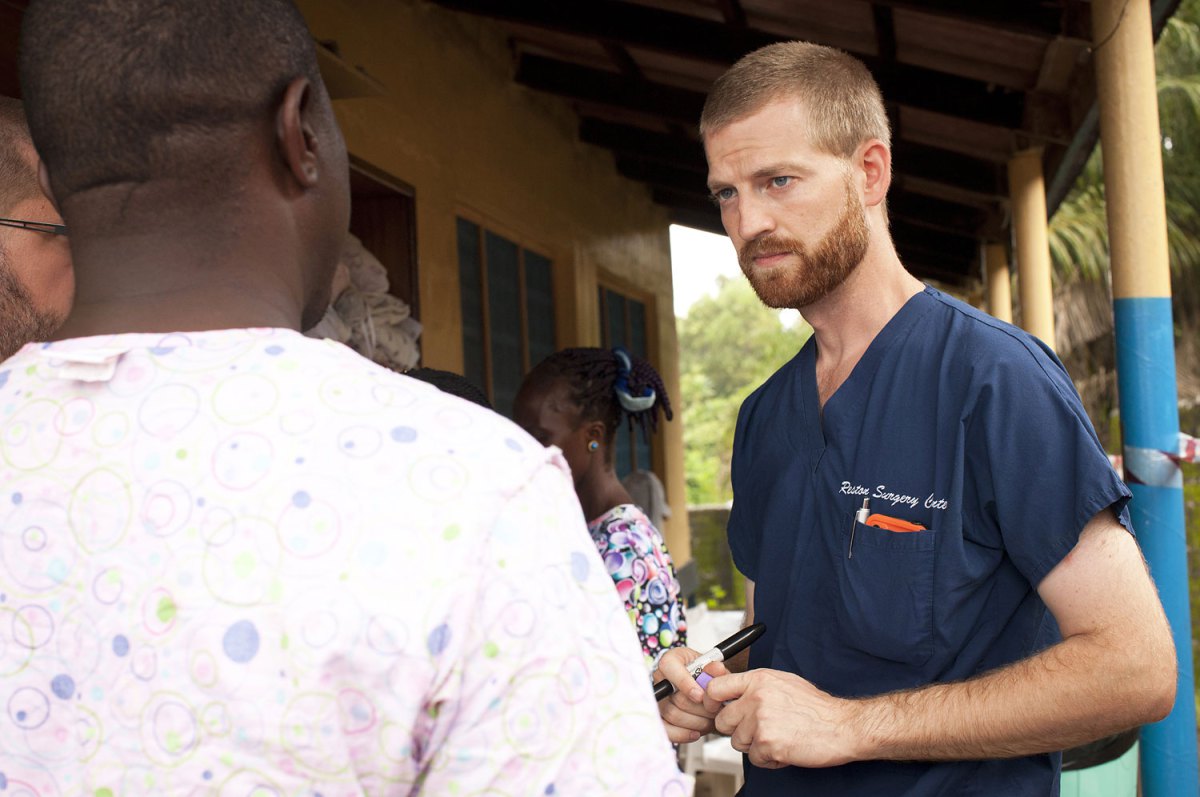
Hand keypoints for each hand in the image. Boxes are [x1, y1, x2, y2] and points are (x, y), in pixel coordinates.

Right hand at [653, 646, 729, 743]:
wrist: (702, 690)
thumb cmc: (705, 676)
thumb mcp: (714, 668)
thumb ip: (716, 670)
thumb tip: (717, 669)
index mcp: (672, 660)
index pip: (669, 667)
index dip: (684, 683)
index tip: (700, 696)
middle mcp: (660, 678)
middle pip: (676, 698)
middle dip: (700, 708)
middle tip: (715, 709)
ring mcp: (658, 699)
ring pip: (673, 715)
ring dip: (697, 721)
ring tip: (710, 718)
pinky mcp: (659, 717)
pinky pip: (666, 730)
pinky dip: (683, 734)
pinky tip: (696, 732)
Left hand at [707, 669, 859, 768]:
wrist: (842, 726)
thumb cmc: (815, 706)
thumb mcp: (781, 682)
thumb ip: (750, 683)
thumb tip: (718, 678)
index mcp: (758, 679)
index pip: (715, 688)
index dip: (711, 702)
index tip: (716, 709)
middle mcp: (756, 698)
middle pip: (722, 720)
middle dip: (737, 729)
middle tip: (758, 729)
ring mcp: (761, 721)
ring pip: (737, 741)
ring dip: (754, 745)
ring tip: (777, 737)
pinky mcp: (768, 744)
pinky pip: (754, 758)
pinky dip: (768, 758)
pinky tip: (784, 748)